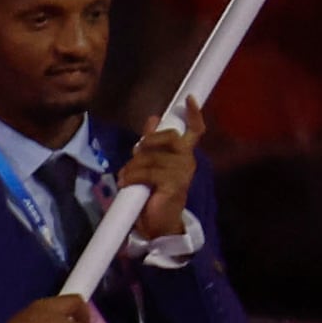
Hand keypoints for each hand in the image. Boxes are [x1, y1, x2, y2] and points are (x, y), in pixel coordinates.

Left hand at [114, 97, 202, 215]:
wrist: (156, 223)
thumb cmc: (153, 192)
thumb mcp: (150, 162)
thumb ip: (152, 142)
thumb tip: (153, 118)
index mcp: (184, 154)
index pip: (195, 131)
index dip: (194, 114)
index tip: (189, 99)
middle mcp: (188, 161)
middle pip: (169, 137)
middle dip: (147, 143)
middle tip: (134, 156)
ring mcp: (183, 173)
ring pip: (152, 156)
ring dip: (133, 166)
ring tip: (126, 177)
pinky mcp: (174, 185)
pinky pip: (148, 172)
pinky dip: (132, 176)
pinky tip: (126, 183)